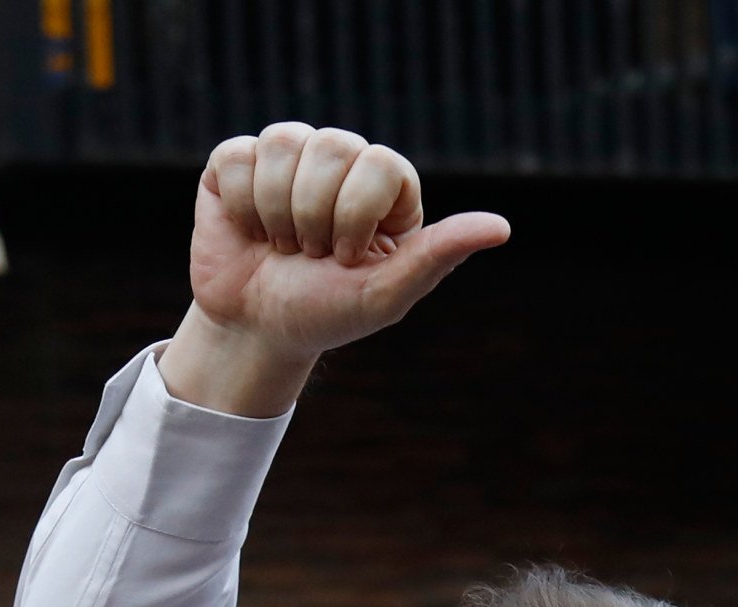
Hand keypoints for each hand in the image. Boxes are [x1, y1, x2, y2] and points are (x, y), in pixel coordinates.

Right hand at [162, 126, 509, 418]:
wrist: (257, 331)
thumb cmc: (327, 312)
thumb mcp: (385, 294)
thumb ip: (438, 255)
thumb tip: (501, 228)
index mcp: (383, 184)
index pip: (379, 163)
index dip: (356, 214)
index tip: (347, 258)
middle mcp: (340, 160)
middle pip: (333, 145)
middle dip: (315, 217)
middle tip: (311, 254)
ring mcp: (288, 156)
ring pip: (284, 143)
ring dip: (277, 213)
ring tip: (282, 244)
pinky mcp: (237, 162)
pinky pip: (239, 155)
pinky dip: (241, 206)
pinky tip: (250, 230)